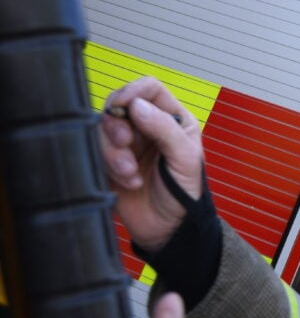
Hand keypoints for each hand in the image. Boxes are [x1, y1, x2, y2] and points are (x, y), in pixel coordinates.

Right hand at [100, 76, 203, 251]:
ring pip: (104, 129)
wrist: (168, 228)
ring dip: (114, 151)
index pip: (149, 89)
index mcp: (172, 118)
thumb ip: (165, 129)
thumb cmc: (185, 193)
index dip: (133, 90)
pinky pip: (96, 151)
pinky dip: (109, 165)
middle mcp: (147, 126)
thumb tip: (138, 105)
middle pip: (119, 105)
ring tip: (131, 174)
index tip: (123, 105)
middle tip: (125, 144)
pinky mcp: (109, 161)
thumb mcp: (185, 158)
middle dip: (118, 125)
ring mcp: (127, 144)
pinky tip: (128, 181)